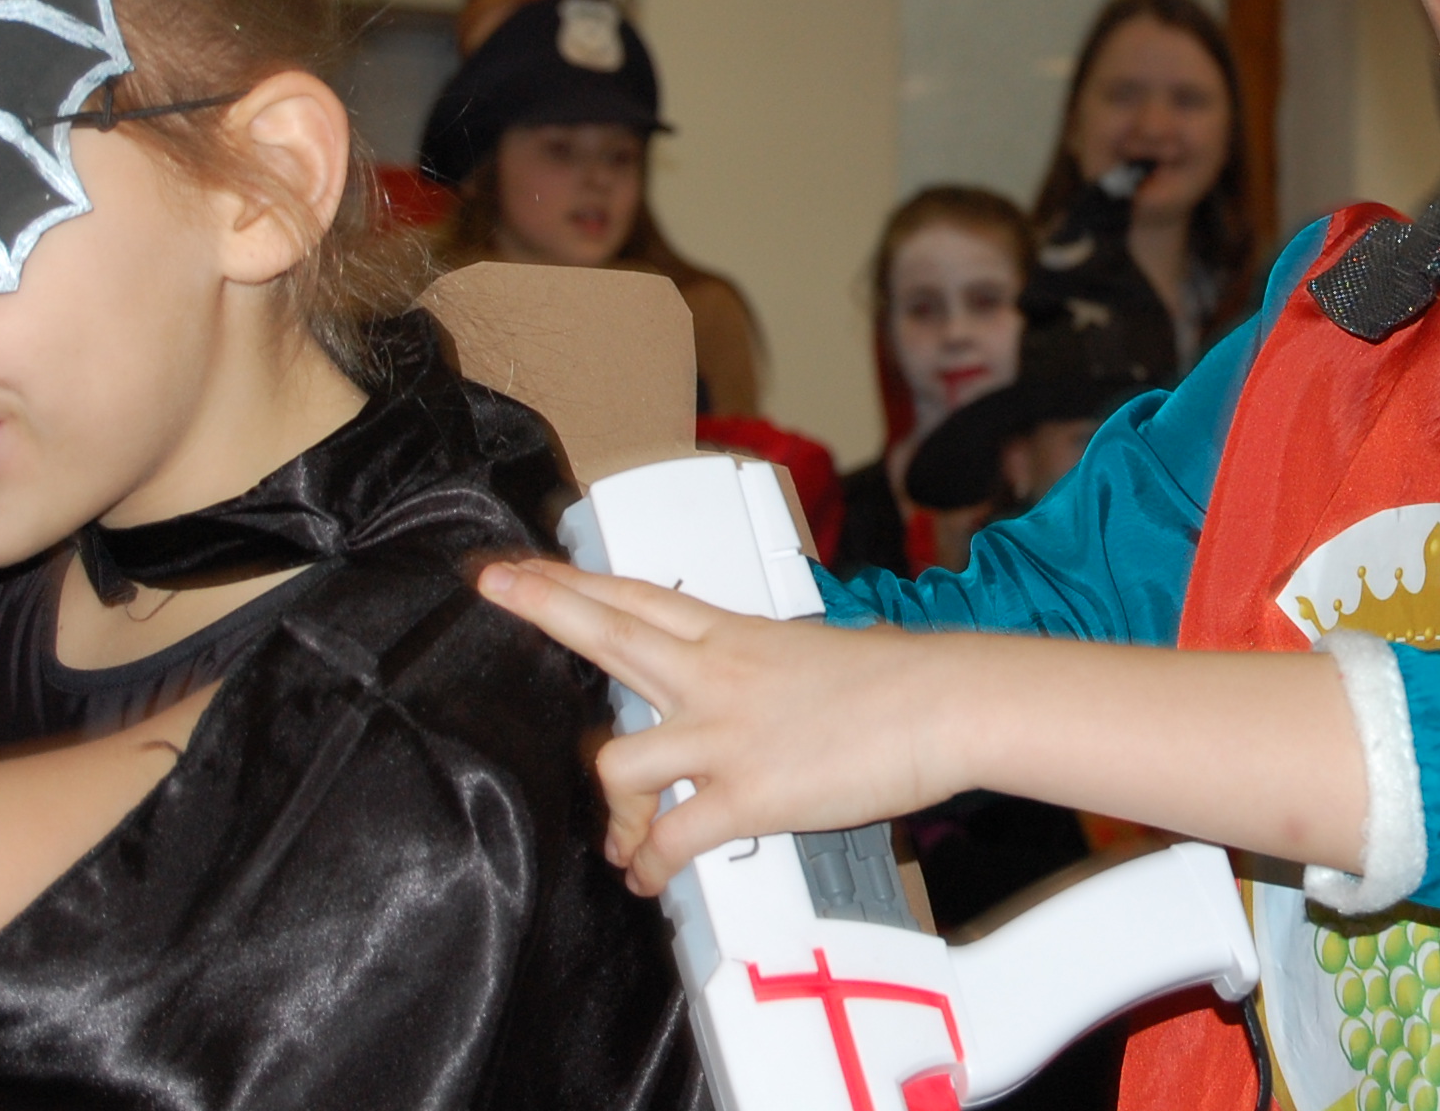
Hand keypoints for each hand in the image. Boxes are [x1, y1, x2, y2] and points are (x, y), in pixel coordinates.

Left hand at [478, 561, 958, 895]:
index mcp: (735, 636)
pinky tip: (649, 876)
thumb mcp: (819, 653)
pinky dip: (650, 863)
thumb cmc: (902, 682)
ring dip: (608, 807)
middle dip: (542, 608)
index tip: (524, 564)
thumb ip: (767, 669)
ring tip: (617, 837)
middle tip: (492, 585)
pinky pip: (671, 836)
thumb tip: (758, 690)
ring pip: (617, 759)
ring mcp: (726, 733)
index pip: (637, 597)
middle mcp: (717, 675)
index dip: (572, 581)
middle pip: (608, 631)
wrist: (947, 704)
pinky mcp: (747, 793)